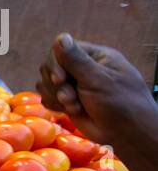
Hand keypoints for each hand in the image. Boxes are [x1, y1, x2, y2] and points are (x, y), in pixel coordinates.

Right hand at [38, 33, 156, 146]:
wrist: (126, 133)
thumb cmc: (120, 103)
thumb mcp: (98, 79)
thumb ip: (76, 60)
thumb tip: (60, 37)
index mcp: (94, 56)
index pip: (62, 49)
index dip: (55, 64)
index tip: (60, 79)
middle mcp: (82, 68)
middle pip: (49, 66)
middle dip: (56, 84)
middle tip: (71, 97)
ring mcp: (73, 85)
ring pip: (45, 83)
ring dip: (56, 97)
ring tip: (74, 106)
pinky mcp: (67, 101)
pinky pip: (47, 98)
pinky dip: (55, 105)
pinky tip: (71, 111)